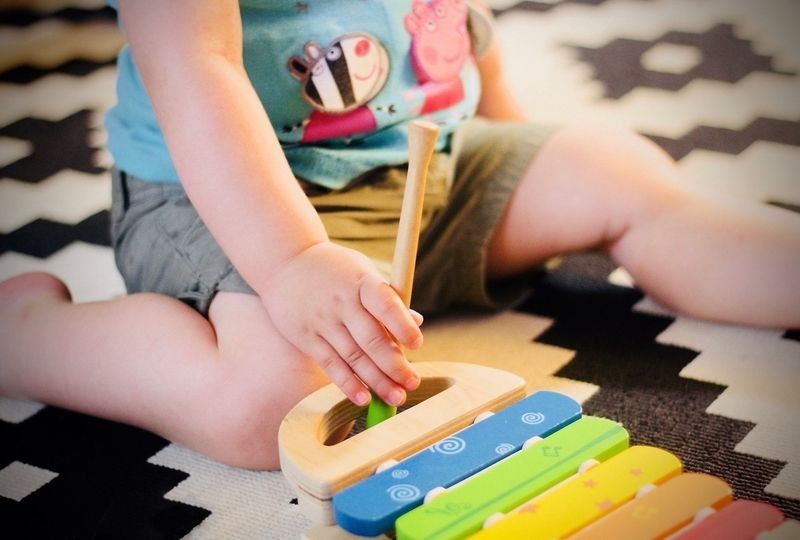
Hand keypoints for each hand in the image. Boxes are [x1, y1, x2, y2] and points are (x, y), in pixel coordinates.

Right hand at [261, 241, 422, 406]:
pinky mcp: (307, 338)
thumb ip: (388, 299)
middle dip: (394, 365)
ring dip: (377, 381)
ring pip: (353, 357)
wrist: (285, 263)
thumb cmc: (335, 270)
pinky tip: (364, 399)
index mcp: (362, 282)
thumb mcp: (363, 273)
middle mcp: (342, 302)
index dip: (402, 325)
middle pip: (371, 338)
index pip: (385, 304)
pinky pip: (331, 364)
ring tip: (396, 397)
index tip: (417, 344)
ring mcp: (323, 321)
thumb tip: (416, 321)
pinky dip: (348, 384)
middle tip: (412, 383)